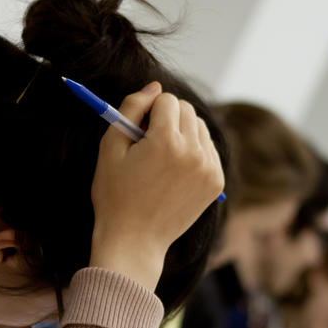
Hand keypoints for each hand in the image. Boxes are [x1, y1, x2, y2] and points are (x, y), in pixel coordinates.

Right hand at [88, 82, 224, 290]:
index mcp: (167, 141)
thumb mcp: (110, 147)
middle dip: (166, 118)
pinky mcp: (216, 182)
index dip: (147, 111)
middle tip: (148, 145)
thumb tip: (155, 86)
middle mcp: (194, 152)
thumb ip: (131, 108)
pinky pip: (208, 149)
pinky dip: (193, 151)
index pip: (166, 100)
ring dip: (181, 132)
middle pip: (186, 110)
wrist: (134, 241)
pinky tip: (175, 171)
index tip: (137, 133)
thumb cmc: (115, 195)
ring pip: (199, 127)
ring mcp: (209, 168)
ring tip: (161, 158)